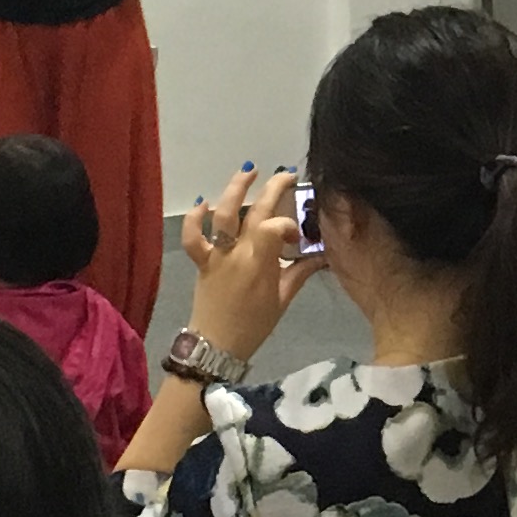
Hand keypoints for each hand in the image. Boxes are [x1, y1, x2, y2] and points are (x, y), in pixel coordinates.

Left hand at [178, 168, 320, 362]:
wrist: (216, 345)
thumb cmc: (254, 325)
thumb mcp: (283, 300)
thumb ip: (300, 273)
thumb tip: (322, 256)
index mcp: (260, 264)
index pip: (274, 227)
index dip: (288, 224)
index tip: (296, 237)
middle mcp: (238, 253)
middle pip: (256, 212)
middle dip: (274, 189)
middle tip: (288, 175)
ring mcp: (217, 254)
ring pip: (224, 215)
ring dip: (236, 188)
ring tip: (249, 170)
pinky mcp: (202, 260)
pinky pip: (194, 237)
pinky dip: (196, 218)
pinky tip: (205, 203)